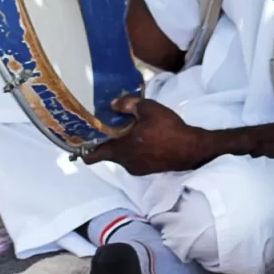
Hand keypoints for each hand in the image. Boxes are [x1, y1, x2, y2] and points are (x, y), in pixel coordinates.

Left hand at [82, 97, 207, 175]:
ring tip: (135, 129)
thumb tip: (111, 104)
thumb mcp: (148, 109)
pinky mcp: (149, 169)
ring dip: (125, 144)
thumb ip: (127, 105)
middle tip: (114, 125)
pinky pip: (136, 158)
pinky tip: (148, 138)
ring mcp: (137, 168)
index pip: (91, 156)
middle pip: (108, 153)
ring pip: (123, 155)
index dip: (84, 149)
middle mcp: (125, 162)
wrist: (191, 149)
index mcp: (120, 149)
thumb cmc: (168, 129)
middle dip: (109, 140)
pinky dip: (137, 149)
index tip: (82, 140)